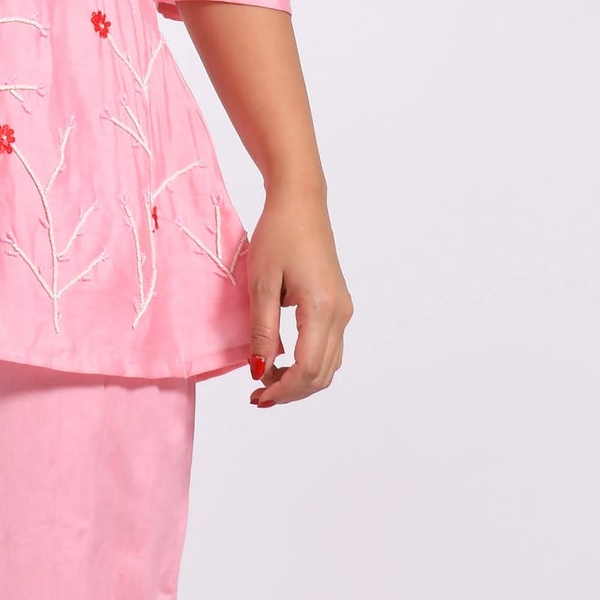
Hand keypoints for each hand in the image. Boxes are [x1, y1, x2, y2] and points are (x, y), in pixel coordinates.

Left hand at [244, 189, 350, 407]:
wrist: (300, 202)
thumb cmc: (278, 234)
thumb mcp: (261, 284)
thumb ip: (262, 331)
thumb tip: (259, 371)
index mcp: (322, 308)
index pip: (308, 368)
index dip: (282, 389)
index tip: (256, 396)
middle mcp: (340, 313)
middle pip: (322, 374)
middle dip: (291, 391)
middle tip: (257, 396)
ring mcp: (343, 309)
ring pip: (328, 365)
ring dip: (300, 380)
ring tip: (266, 381)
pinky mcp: (339, 305)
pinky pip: (328, 348)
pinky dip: (308, 364)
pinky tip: (283, 361)